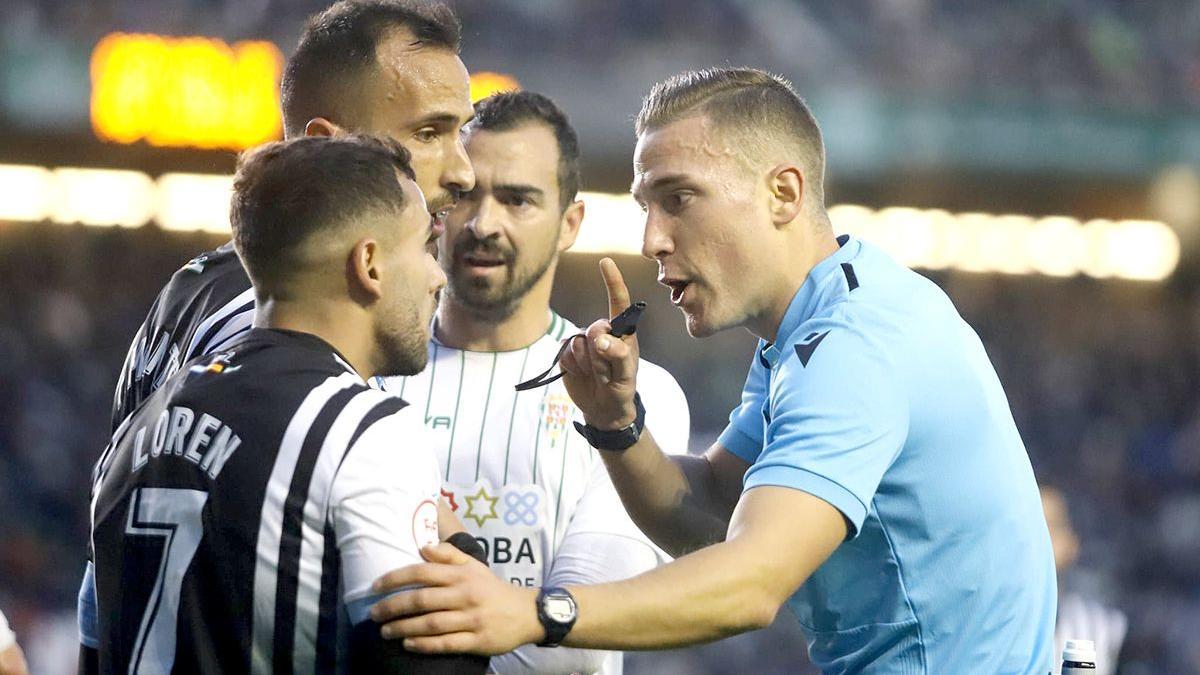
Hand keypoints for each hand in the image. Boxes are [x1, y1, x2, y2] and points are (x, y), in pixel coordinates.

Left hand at [369, 542, 543, 655]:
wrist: (526, 613)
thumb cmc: (492, 588)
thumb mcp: (474, 565)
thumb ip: (449, 555)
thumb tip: (422, 548)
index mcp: (462, 575)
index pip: (422, 572)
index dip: (395, 578)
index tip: (375, 586)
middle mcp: (465, 595)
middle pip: (421, 600)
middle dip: (392, 607)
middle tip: (373, 614)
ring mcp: (471, 619)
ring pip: (430, 624)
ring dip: (403, 628)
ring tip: (384, 631)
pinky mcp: (477, 640)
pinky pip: (445, 643)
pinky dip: (424, 645)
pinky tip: (408, 644)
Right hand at [559, 258, 639, 428]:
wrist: (603, 408)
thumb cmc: (622, 388)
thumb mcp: (626, 375)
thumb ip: (618, 355)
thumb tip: (601, 340)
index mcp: (622, 330)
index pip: (618, 301)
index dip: (612, 281)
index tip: (605, 261)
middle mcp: (602, 331)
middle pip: (594, 328)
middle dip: (599, 353)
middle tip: (607, 372)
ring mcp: (583, 341)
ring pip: (577, 342)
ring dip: (586, 363)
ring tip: (596, 375)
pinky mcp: (567, 352)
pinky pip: (564, 353)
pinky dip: (572, 367)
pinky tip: (581, 374)